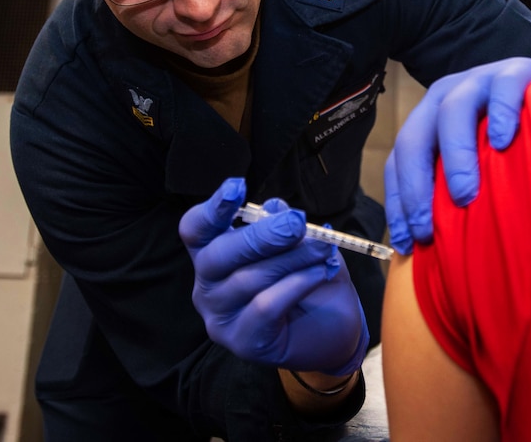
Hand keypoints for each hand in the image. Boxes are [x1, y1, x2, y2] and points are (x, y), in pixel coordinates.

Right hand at [179, 178, 368, 373]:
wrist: (334, 329)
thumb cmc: (310, 279)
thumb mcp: (302, 244)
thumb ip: (284, 225)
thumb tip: (275, 206)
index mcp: (214, 254)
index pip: (196, 230)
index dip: (213, 208)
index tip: (237, 187)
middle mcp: (208, 286)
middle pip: (217, 254)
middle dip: (261, 235)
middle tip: (298, 223)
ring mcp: (221, 317)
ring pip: (247, 279)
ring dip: (292, 259)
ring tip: (323, 249)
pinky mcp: (243, 342)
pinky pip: (265, 307)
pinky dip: (297, 285)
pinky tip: (321, 273)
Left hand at [384, 55, 530, 254]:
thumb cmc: (513, 140)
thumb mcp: (479, 165)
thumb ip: (455, 191)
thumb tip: (435, 248)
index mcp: (429, 122)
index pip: (399, 160)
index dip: (398, 201)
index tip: (407, 242)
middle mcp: (446, 98)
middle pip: (415, 137)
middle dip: (416, 186)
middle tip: (429, 228)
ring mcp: (479, 81)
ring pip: (453, 110)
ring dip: (455, 155)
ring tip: (465, 194)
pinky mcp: (515, 71)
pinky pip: (502, 88)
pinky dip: (500, 113)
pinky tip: (503, 141)